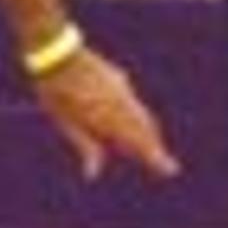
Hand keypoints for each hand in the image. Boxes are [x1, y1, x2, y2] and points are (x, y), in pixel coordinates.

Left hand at [34, 49, 179, 180]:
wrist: (57, 53)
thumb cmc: (56, 92)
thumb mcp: (66, 123)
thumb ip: (85, 146)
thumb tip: (92, 175)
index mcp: (110, 119)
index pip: (140, 143)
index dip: (156, 158)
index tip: (171, 170)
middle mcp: (122, 104)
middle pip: (146, 129)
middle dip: (153, 146)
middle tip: (161, 161)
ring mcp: (122, 89)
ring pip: (142, 114)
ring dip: (148, 130)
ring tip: (152, 143)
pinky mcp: (118, 77)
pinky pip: (134, 101)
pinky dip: (138, 114)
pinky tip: (136, 118)